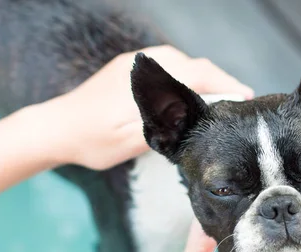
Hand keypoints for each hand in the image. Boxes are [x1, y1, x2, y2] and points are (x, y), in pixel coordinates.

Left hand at [37, 45, 253, 169]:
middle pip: (194, 64)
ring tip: (222, 101)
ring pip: (183, 64)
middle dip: (220, 81)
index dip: (226, 85)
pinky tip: (193, 96)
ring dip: (205, 79)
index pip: (198, 73)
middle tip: (239, 104)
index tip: (246, 99)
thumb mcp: (129, 140)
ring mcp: (136, 64)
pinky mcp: (130, 70)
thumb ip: (164, 124)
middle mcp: (143, 62)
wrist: (55, 129)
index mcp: (145, 77)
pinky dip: (188, 79)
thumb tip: (197, 116)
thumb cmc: (89, 140)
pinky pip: (169, 68)